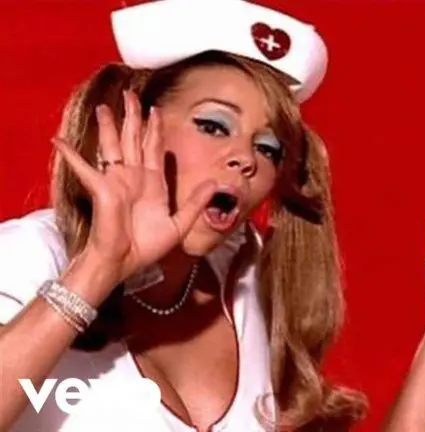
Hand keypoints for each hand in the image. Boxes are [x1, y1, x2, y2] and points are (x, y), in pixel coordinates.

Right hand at [53, 91, 215, 285]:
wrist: (124, 262)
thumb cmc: (146, 248)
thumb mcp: (180, 224)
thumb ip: (196, 203)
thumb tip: (216, 183)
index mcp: (152, 184)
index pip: (154, 148)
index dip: (155, 129)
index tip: (156, 110)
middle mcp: (134, 177)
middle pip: (134, 139)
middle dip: (133, 116)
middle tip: (131, 95)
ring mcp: (116, 181)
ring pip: (113, 144)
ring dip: (109, 125)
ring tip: (105, 105)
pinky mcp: (102, 188)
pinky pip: (84, 167)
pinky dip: (71, 154)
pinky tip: (59, 140)